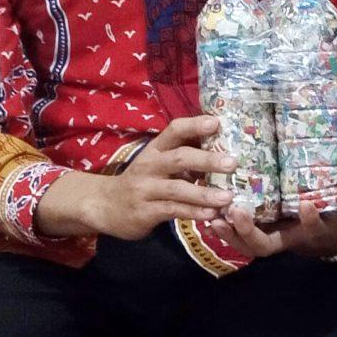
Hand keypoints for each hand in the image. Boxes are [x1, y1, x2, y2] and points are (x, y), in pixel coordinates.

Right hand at [34, 116, 235, 239]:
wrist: (104, 205)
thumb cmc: (142, 181)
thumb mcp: (157, 163)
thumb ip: (183, 156)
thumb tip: (223, 148)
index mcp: (155, 149)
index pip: (174, 130)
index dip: (195, 125)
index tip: (217, 122)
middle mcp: (150, 165)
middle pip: (179, 158)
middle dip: (207, 160)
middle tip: (232, 163)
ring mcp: (146, 189)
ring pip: (178, 189)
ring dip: (204, 193)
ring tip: (228, 196)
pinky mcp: (145, 212)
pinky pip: (173, 211)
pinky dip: (193, 212)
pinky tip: (211, 214)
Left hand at [211, 198, 336, 260]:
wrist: (330, 238)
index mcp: (314, 232)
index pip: (313, 229)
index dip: (310, 220)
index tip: (307, 204)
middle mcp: (290, 240)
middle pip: (266, 246)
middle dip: (249, 232)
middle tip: (236, 212)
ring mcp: (272, 240)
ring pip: (247, 246)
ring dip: (229, 234)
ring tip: (214, 218)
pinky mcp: (260, 235)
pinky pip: (239, 239)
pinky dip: (224, 231)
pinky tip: (209, 218)